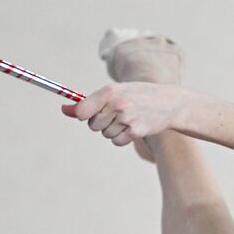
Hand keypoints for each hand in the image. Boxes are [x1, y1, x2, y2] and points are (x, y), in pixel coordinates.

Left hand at [61, 82, 187, 146]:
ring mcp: (127, 119)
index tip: (90, 113)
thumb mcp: (114, 93)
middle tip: (116, 113)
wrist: (170, 102)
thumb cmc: (137, 95)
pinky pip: (117, 141)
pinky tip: (133, 126)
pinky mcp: (136, 131)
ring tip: (127, 118)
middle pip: (93, 125)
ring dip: (112, 129)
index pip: (82, 111)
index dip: (84, 115)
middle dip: (101, 122)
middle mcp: (117, 104)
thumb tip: (64, 110)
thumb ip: (89, 103)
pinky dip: (122, 137)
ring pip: (105, 134)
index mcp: (109, 91)